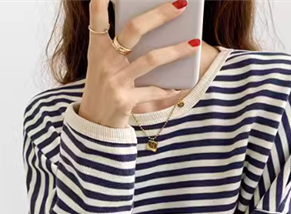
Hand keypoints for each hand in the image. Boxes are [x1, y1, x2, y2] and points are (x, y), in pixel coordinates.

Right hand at [80, 0, 199, 128]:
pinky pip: (153, 91)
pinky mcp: (125, 101)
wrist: (95, 124)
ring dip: (176, 51)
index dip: (101, 3)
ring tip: (195, 44)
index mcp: (98, 49)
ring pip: (151, 60)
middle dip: (160, 15)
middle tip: (182, 5)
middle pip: (134, 30)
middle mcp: (105, 62)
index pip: (98, 19)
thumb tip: (153, 31)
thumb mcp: (104, 65)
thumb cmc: (104, 88)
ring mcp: (115, 81)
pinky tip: (179, 85)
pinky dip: (168, 88)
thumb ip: (120, 48)